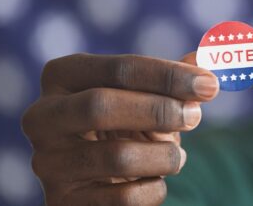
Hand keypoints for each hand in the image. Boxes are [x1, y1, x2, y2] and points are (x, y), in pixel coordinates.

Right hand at [22, 53, 217, 205]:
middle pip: (101, 105)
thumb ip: (176, 78)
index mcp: (62, 76)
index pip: (118, 68)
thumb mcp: (149, 97)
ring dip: (164, 156)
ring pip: (117, 157)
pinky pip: (123, 199)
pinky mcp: (62, 202)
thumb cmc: (128, 125)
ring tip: (176, 156)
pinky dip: (154, 189)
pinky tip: (154, 181)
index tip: (209, 84)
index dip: (168, 76)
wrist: (101, 181)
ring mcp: (47, 162)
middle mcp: (42, 116)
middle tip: (196, 116)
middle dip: (159, 110)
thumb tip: (209, 59)